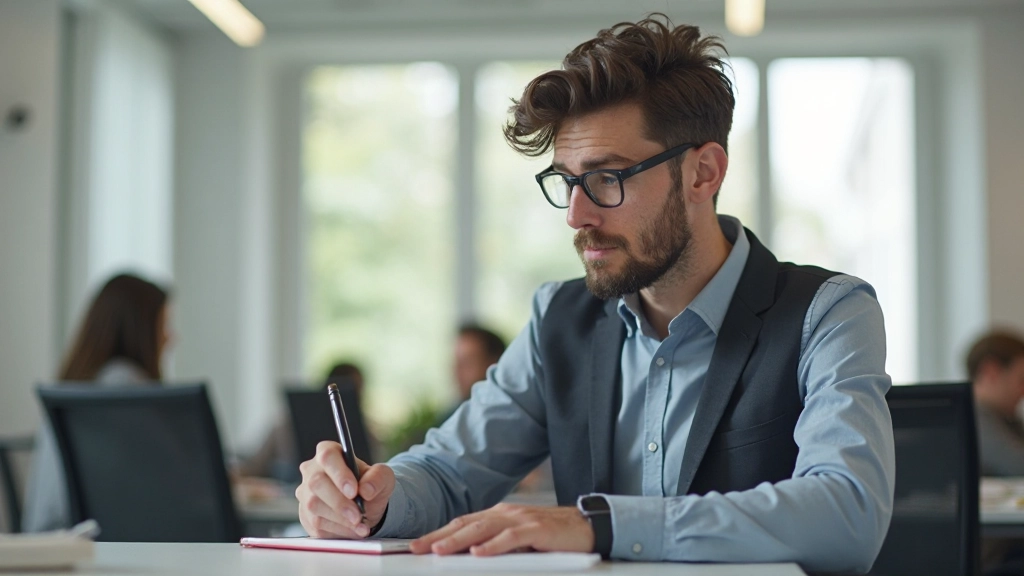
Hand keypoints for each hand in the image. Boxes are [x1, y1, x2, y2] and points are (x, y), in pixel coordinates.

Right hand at [296, 441, 394, 537]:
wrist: (365, 506)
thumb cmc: (370, 485)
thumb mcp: (383, 477)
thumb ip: (378, 477)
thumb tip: (366, 490)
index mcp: (329, 452)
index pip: (328, 457)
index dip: (339, 474)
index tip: (354, 491)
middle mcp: (312, 470)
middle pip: (317, 483)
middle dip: (339, 503)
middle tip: (358, 516)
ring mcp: (305, 493)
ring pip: (314, 506)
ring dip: (340, 520)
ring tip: (361, 525)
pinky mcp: (305, 514)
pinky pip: (315, 524)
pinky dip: (337, 530)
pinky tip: (353, 530)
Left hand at [409, 504, 593, 555]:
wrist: (588, 527)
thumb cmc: (552, 537)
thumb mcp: (518, 539)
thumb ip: (496, 543)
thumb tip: (467, 555)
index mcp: (499, 515)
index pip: (463, 523)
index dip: (439, 533)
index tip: (417, 545)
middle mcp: (507, 513)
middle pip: (467, 524)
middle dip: (439, 536)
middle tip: (417, 548)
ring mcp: (522, 519)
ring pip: (484, 528)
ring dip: (459, 540)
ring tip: (439, 551)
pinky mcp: (538, 530)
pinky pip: (511, 538)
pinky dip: (493, 545)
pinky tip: (478, 553)